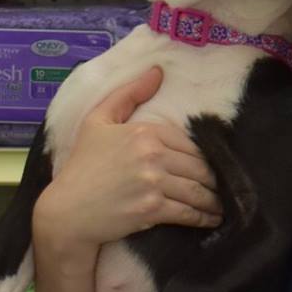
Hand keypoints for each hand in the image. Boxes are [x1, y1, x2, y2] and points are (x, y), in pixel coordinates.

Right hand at [33, 67, 221, 249]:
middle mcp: (152, 156)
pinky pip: (188, 212)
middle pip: (200, 167)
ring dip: (215, 201)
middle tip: (225, 188)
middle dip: (215, 180)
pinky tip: (212, 219)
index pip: (189, 144)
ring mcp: (153, 184)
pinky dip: (204, 218)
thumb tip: (157, 72)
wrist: (66, 211)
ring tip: (222, 206)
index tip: (214, 167)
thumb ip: (128, 94)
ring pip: (198, 191)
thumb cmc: (82, 165)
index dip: (204, 158)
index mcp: (144, 132)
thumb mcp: (97, 121)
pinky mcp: (152, 210)